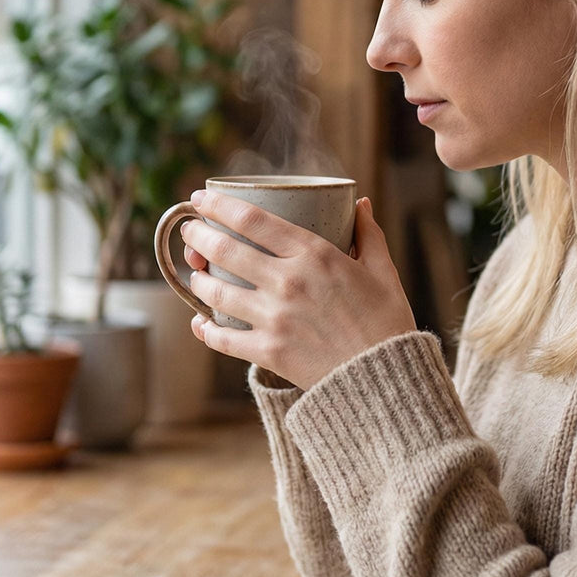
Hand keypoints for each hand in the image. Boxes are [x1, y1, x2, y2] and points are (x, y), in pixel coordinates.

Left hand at [181, 192, 416, 389]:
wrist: (385, 378)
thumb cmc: (387, 320)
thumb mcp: (382, 270)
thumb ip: (368, 233)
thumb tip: (362, 203)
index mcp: (315, 254)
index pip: (253, 219)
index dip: (219, 205)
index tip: (200, 198)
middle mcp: (288, 281)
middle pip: (225, 250)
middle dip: (198, 236)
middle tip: (188, 230)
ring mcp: (274, 318)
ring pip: (216, 292)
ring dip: (197, 279)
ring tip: (195, 272)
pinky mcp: (268, 352)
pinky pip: (222, 338)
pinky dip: (205, 328)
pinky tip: (200, 321)